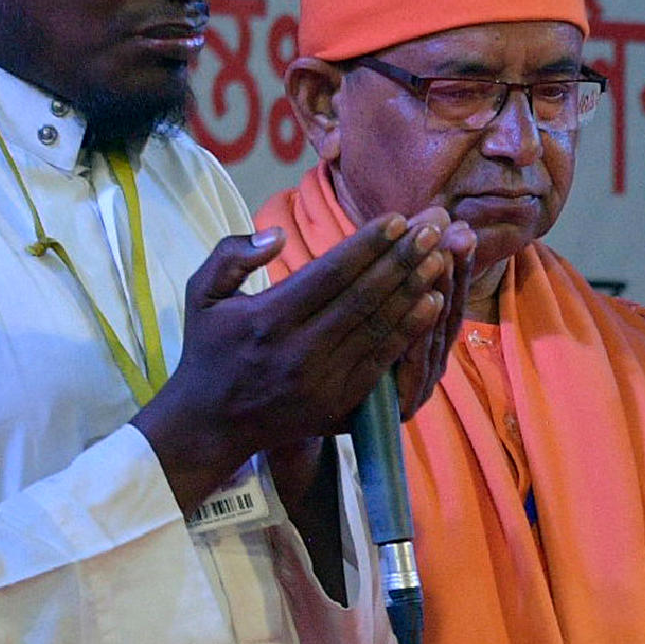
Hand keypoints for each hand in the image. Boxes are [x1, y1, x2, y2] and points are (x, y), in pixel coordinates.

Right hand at [132, 213, 470, 513]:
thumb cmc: (210, 350)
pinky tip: (434, 303)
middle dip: (403, 258)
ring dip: (415, 289)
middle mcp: (299, 349)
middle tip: (435, 227)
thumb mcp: (201, 296)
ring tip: (443, 257)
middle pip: (363, 296)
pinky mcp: (340, 403)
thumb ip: (230, 255)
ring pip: (379, 327)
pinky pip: (383, 361)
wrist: (212, 424)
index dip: (368, 245)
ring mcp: (323, 380)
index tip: (399, 219)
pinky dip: (411, 331)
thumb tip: (278, 234)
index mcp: (267, 318)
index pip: (330, 273)